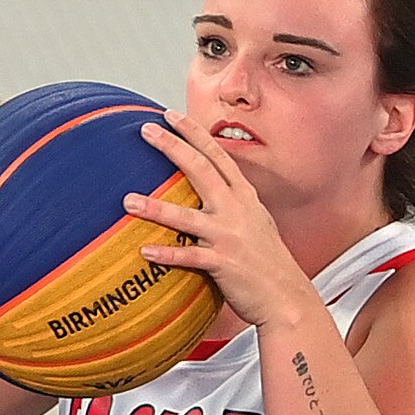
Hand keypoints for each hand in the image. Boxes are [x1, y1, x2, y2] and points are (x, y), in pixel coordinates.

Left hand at [126, 114, 318, 331]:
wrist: (287, 298)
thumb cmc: (268, 263)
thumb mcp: (256, 223)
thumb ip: (234, 203)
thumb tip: (210, 189)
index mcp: (244, 198)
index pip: (217, 156)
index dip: (194, 133)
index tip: (171, 115)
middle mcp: (237, 211)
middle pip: (201, 171)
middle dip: (173, 147)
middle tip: (146, 131)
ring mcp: (230, 237)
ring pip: (187, 217)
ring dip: (155, 208)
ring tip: (127, 200)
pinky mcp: (224, 264)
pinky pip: (190, 258)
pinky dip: (167, 254)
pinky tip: (145, 251)